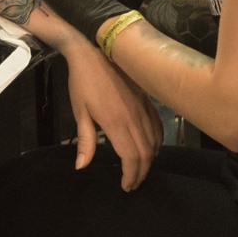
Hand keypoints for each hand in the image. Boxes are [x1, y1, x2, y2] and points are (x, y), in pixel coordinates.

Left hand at [63, 39, 162, 190]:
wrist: (93, 50)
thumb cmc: (82, 82)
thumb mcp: (79, 111)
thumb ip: (86, 140)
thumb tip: (82, 167)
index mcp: (116, 123)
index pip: (131, 157)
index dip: (131, 175)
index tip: (126, 186)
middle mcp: (134, 118)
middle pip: (145, 153)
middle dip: (141, 172)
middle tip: (133, 183)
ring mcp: (143, 108)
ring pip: (154, 141)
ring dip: (150, 159)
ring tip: (140, 169)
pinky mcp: (147, 99)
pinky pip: (158, 126)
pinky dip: (157, 141)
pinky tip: (152, 147)